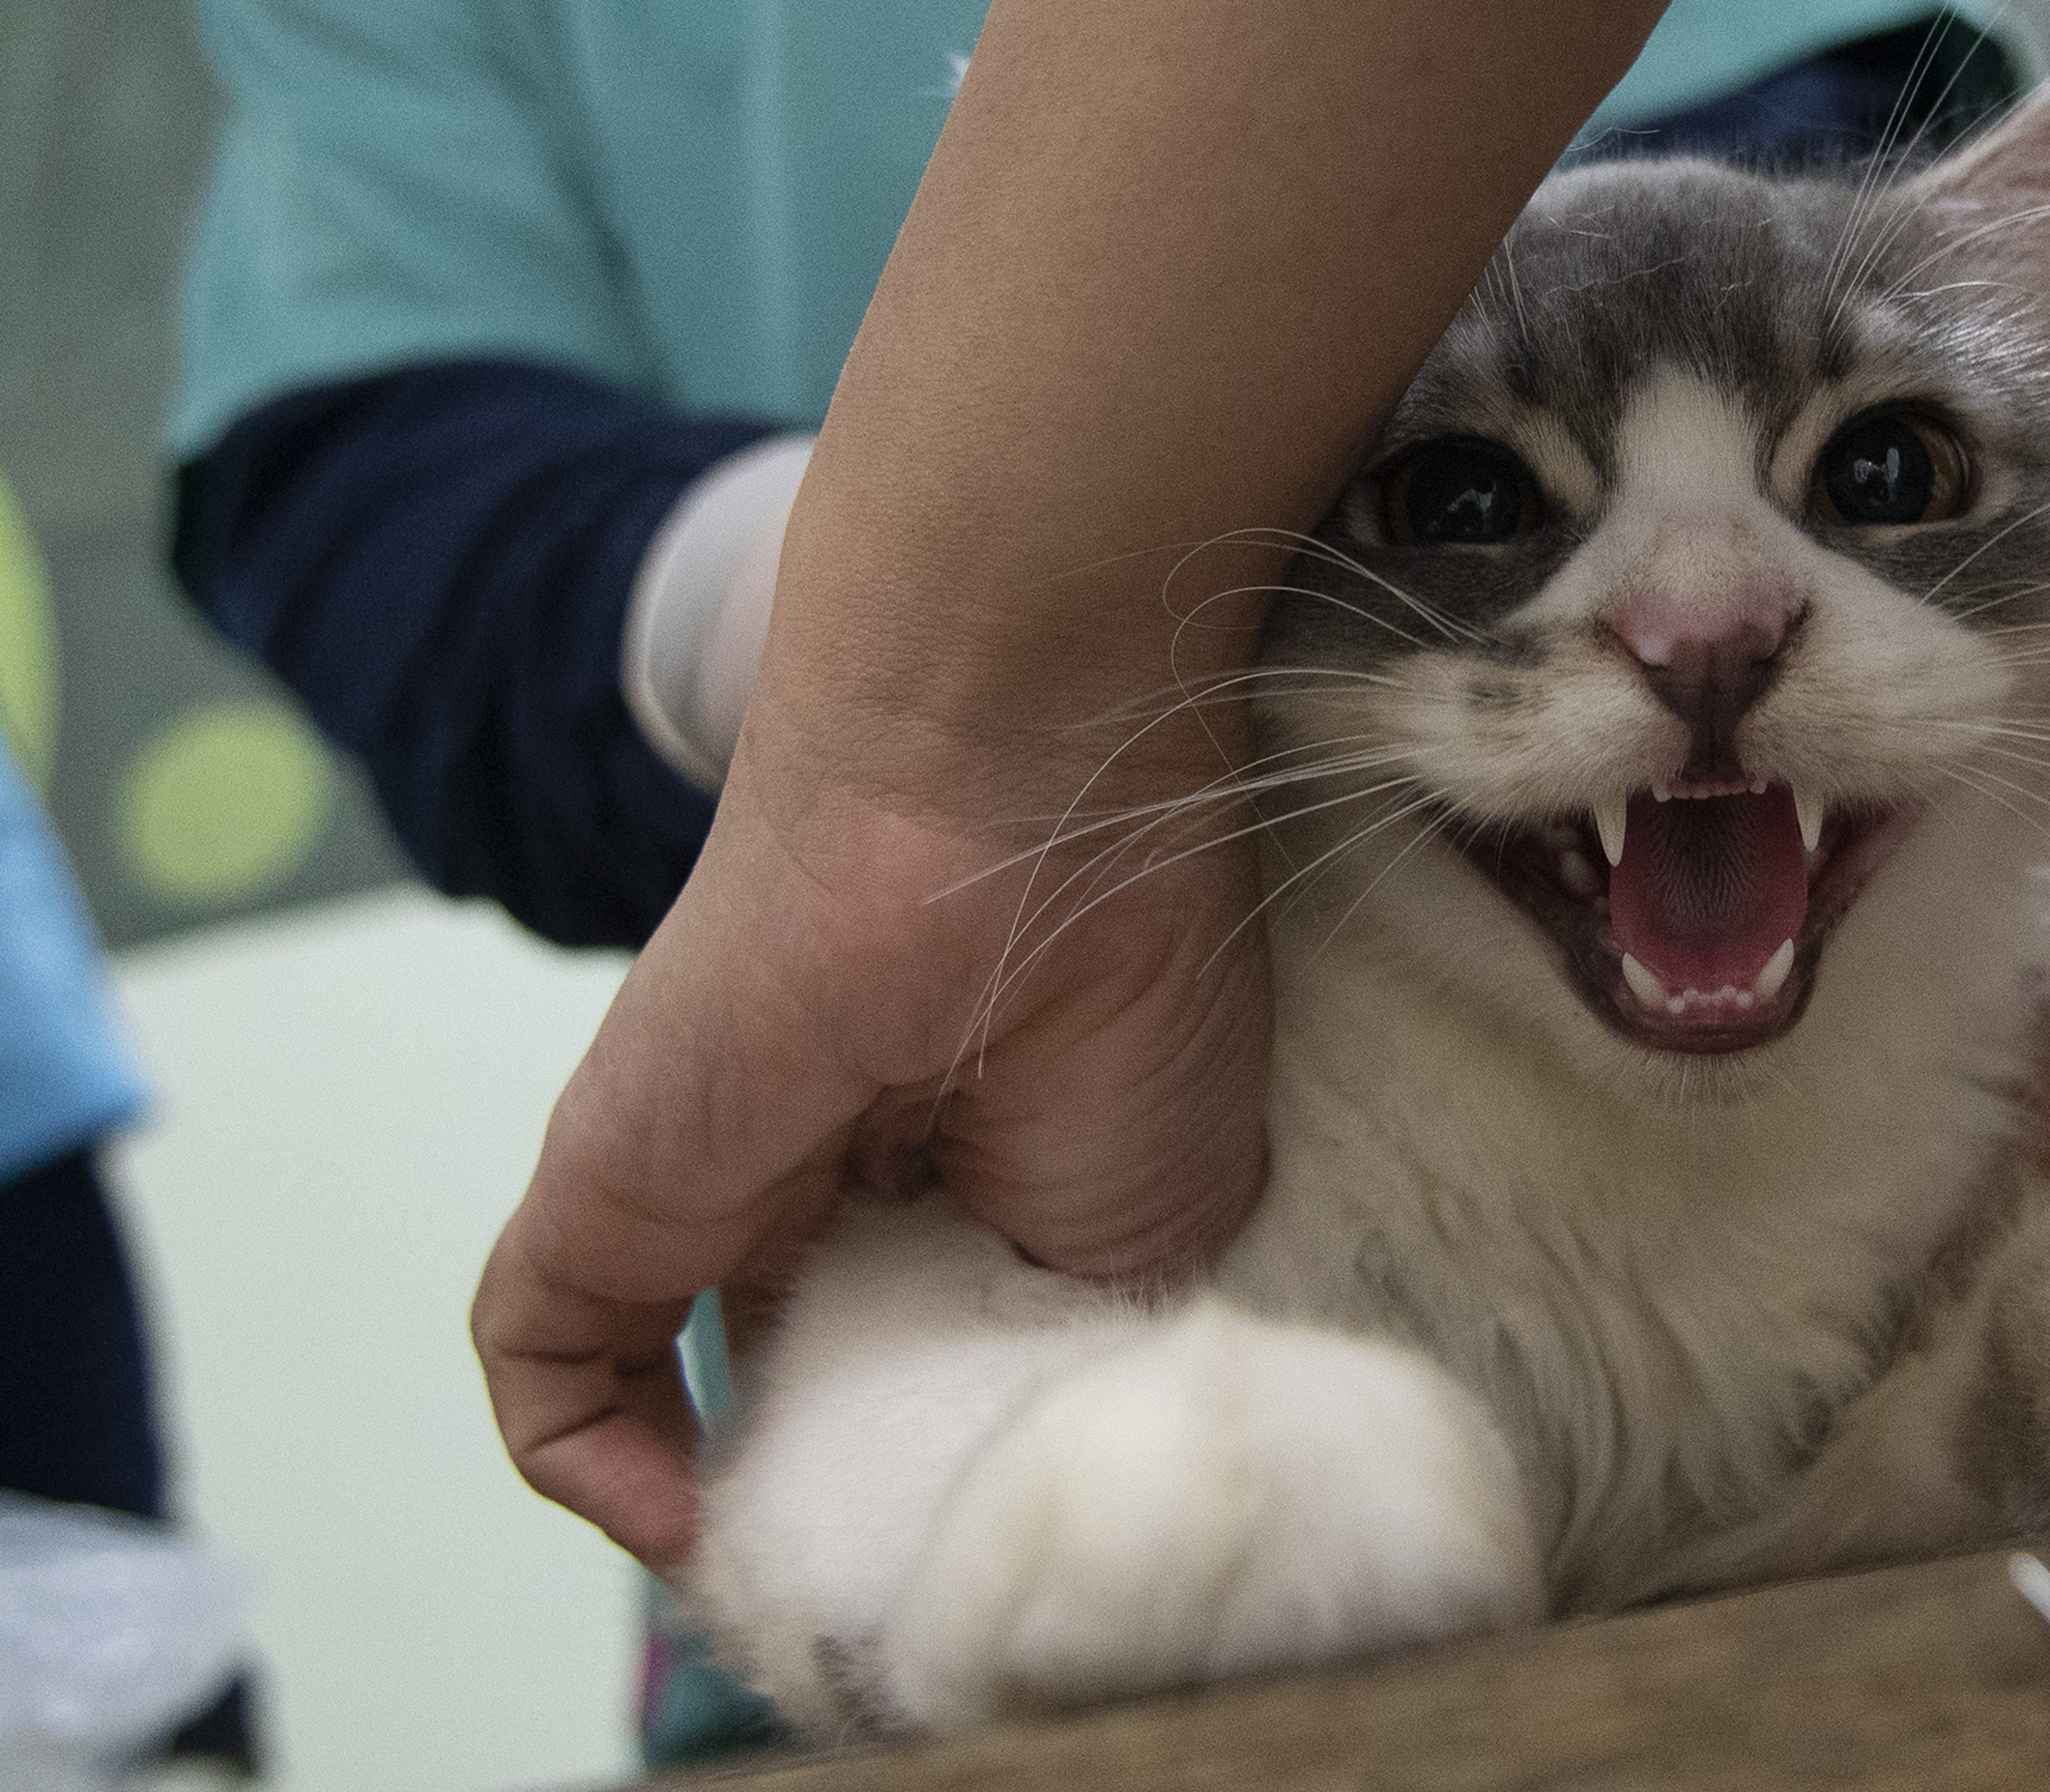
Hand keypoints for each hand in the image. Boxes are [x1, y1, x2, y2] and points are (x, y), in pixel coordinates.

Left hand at [470, 724, 1273, 1569]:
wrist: (1026, 840)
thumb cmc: (1127, 1003)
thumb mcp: (1140, 1245)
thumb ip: (1043, 1366)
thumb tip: (978, 1482)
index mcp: (963, 1178)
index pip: (915, 1358)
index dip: (935, 1458)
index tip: (978, 1524)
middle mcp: (825, 1185)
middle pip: (799, 1385)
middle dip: (841, 1492)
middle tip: (905, 1568)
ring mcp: (710, 1183)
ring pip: (675, 1390)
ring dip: (738, 1496)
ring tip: (818, 1561)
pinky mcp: (602, 1193)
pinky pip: (551, 1368)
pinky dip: (597, 1466)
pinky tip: (696, 1519)